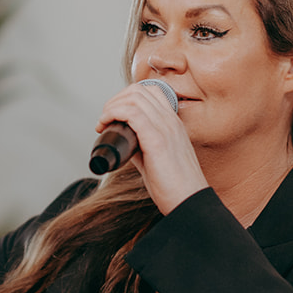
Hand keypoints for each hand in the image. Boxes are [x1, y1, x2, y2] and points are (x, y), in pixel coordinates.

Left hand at [94, 82, 207, 214]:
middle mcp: (171, 121)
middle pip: (139, 90)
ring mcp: (166, 128)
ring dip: (111, 106)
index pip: (151, 92)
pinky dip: (113, 114)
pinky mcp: (157, 140)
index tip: (113, 115)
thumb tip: (124, 140)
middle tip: (104, 118)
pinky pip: (132, 113)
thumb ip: (141, 146)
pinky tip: (105, 125)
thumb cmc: (175, 186)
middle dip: (115, 100)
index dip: (126, 98)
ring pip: (134, 97)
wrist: (190, 202)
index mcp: (173, 123)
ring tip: (102, 122)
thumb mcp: (156, 158)